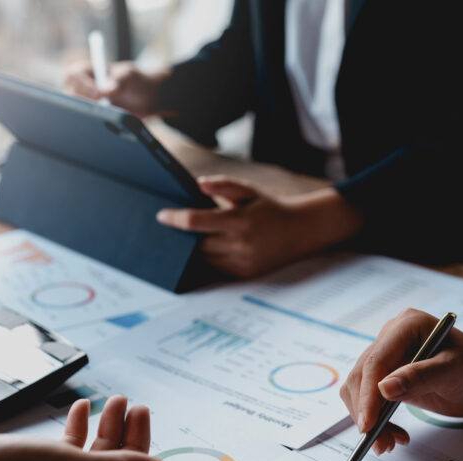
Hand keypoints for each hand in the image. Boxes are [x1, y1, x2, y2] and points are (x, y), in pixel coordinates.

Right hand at [64, 61, 168, 116]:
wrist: (146, 98)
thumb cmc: (135, 80)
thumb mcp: (129, 76)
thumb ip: (118, 81)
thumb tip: (107, 91)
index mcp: (86, 70)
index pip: (73, 76)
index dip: (84, 86)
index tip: (99, 94)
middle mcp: (82, 86)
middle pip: (71, 95)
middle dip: (86, 101)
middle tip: (103, 106)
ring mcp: (86, 102)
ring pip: (77, 111)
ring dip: (91, 113)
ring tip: (108, 112)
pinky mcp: (92, 116)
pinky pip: (87, 122)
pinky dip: (95, 122)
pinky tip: (107, 122)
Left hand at [156, 177, 363, 277]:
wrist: (300, 231)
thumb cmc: (270, 208)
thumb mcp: (249, 190)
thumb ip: (223, 185)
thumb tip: (198, 184)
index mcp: (239, 221)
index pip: (196, 222)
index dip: (175, 219)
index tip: (161, 216)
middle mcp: (240, 245)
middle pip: (198, 244)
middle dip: (186, 237)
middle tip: (174, 228)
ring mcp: (243, 262)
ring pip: (205, 259)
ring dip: (196, 251)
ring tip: (189, 240)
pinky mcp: (246, 274)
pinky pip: (218, 269)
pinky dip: (211, 260)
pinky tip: (207, 251)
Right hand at [340, 309, 462, 453]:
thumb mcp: (454, 372)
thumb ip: (420, 378)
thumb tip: (384, 389)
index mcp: (407, 326)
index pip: (376, 361)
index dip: (367, 394)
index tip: (368, 425)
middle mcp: (391, 337)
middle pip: (362, 376)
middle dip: (367, 412)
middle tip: (380, 442)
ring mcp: (387, 356)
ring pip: (360, 390)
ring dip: (369, 420)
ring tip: (389, 442)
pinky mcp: (387, 375)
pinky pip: (368, 399)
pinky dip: (376, 420)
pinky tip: (394, 433)